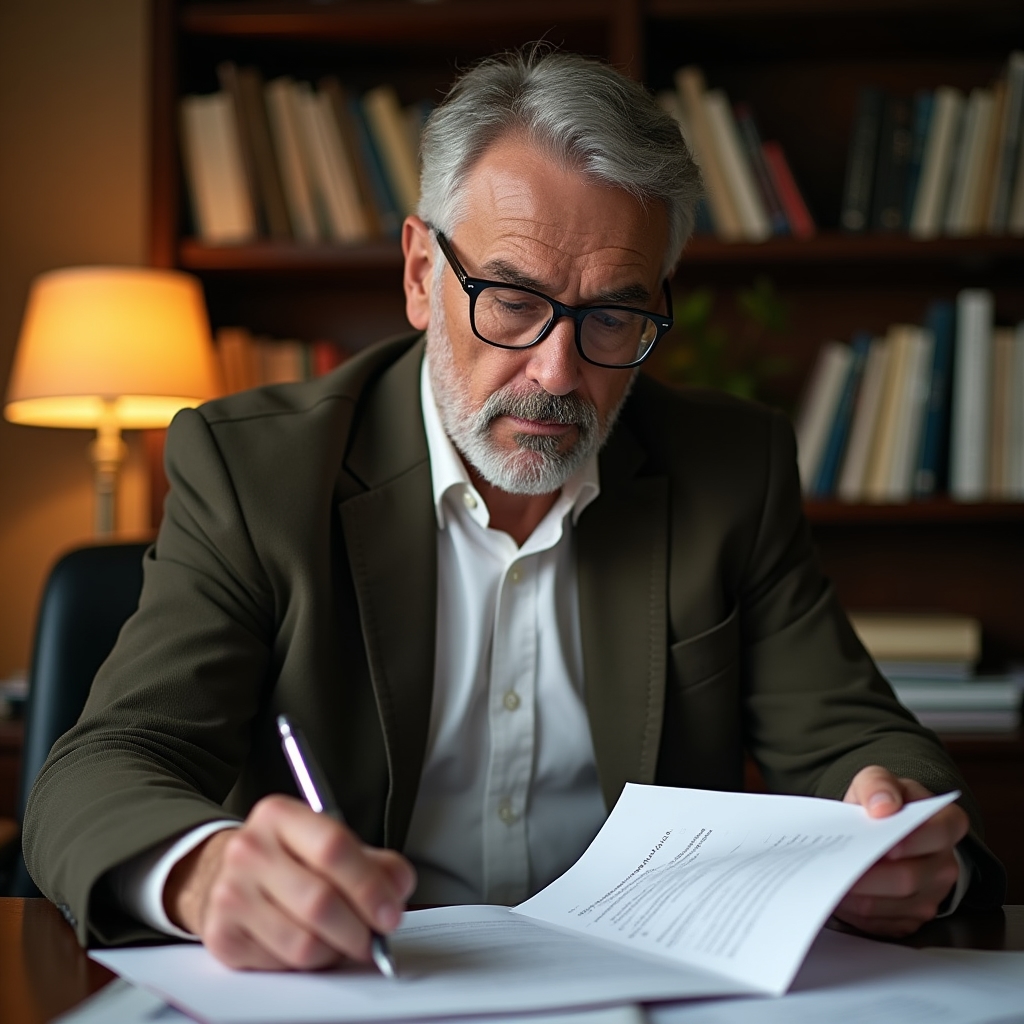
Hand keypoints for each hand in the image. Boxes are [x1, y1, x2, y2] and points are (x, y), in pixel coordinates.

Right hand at [164, 795, 416, 969]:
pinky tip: (310, 944)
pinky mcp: (221, 935)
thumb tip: (399, 887)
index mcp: (279, 815)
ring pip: (303, 943)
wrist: (222, 874)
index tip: (391, 912)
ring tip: (342, 941)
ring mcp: (230, 893)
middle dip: (359, 929)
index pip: (333, 848)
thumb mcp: (327, 842)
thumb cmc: (286, 859)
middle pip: (320, 901)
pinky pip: (281, 964)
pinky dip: (307, 964)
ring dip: (335, 951)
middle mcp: (249, 850)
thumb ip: (374, 862)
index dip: (370, 886)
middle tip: (375, 938)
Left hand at [834, 765, 967, 936]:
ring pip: (893, 906)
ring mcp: (931, 896)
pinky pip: (882, 923)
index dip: (911, 841)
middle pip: (910, 877)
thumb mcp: (876, 781)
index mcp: (946, 823)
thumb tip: (883, 806)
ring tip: (829, 879)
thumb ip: (879, 785)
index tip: (884, 845)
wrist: (878, 830)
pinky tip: (838, 893)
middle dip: (870, 875)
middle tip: (837, 867)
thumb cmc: (881, 805)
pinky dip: (856, 911)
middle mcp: (945, 864)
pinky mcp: (911, 919)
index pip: (938, 833)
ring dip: (858, 895)